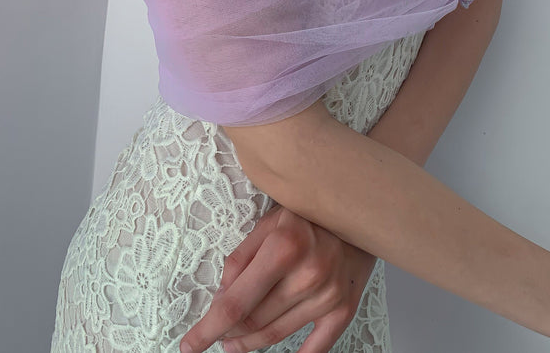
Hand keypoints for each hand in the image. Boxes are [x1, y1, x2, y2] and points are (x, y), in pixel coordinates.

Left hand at [179, 202, 377, 352]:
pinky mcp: (344, 308)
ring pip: (276, 336)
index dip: (207, 329)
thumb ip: (241, 258)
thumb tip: (221, 297)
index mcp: (284, 248)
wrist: (358, 210)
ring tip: (237, 341)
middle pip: (254, 323)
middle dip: (228, 333)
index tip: (190, 344)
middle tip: (217, 333)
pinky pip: (315, 348)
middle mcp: (308, 275)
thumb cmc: (310, 213)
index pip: (236, 303)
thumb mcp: (269, 222)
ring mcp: (328, 295)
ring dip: (250, 344)